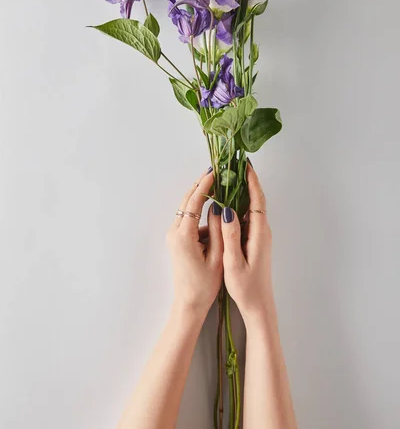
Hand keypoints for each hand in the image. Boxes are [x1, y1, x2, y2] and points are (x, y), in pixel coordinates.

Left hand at [167, 169, 222, 318]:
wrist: (188, 303)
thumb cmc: (204, 285)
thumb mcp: (217, 257)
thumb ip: (219, 230)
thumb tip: (221, 207)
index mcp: (183, 236)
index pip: (193, 202)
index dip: (204, 185)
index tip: (214, 171)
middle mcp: (174, 232)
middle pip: (187, 201)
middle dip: (201, 184)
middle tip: (215, 170)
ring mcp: (173, 236)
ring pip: (187, 209)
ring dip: (200, 196)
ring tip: (217, 184)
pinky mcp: (176, 240)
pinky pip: (188, 219)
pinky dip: (199, 211)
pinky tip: (214, 208)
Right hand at [220, 164, 272, 322]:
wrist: (259, 306)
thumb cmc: (246, 288)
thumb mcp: (234, 262)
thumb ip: (231, 236)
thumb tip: (227, 209)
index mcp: (259, 233)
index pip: (257, 200)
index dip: (251, 180)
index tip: (244, 163)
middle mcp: (262, 231)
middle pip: (254, 199)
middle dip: (245, 180)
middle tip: (232, 163)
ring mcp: (259, 235)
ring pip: (250, 207)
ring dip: (240, 191)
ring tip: (227, 177)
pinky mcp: (255, 241)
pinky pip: (247, 217)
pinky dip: (239, 205)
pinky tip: (227, 202)